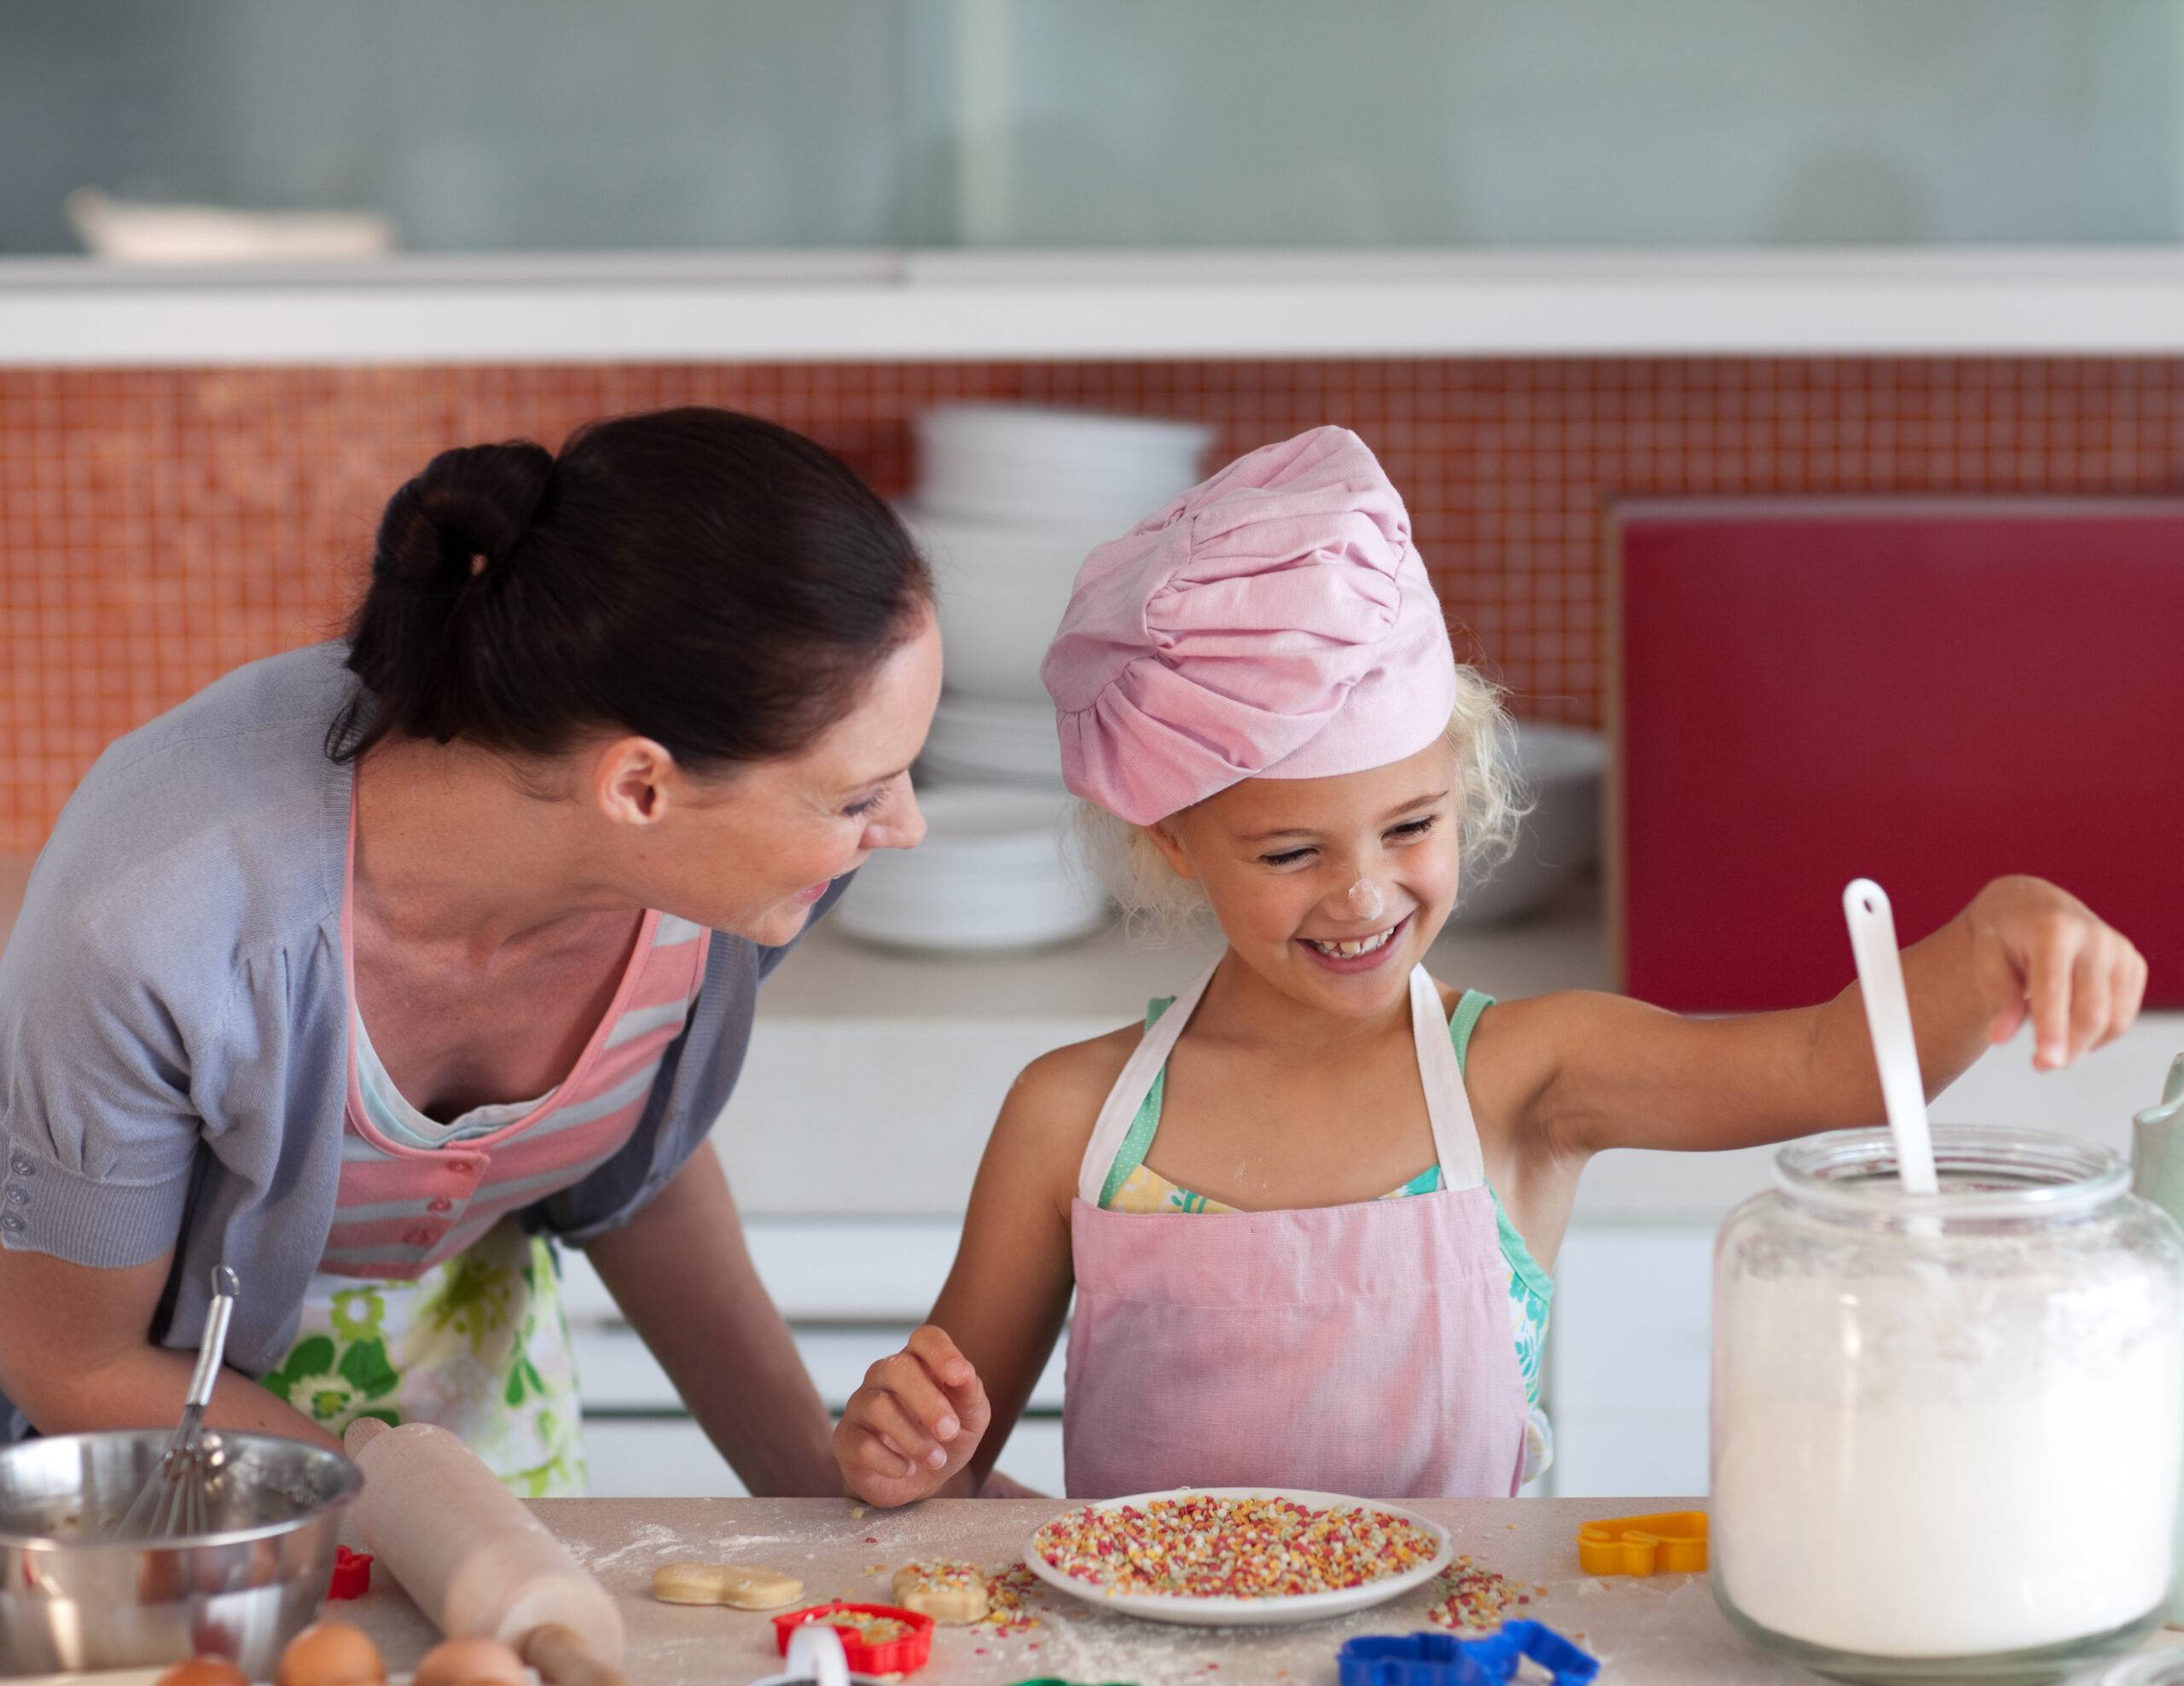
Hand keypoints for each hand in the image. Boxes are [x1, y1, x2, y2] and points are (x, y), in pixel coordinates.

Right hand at [833, 1324, 990, 1507]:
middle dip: (928, 1402)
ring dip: (914, 1438)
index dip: (942, 1352)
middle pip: (896, 1367)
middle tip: (950, 1432)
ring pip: (878, 1407)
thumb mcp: (971, 1419)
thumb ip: (970, 1394)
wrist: (920, 1482)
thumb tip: (966, 1374)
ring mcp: (860, 1404)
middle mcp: (883, 1376)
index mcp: (918, 1363)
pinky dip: (891, 1461)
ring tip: (936, 1460)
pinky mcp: (845, 1438)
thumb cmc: (945, 1439)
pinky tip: (907, 1469)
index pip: (924, 1339)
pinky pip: (862, 1444)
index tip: (960, 1377)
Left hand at [1964, 876, 2146, 1069]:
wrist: (2032, 906)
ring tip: (2053, 1047)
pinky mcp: (2134, 964)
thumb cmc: (2007, 933)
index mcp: (2052, 929)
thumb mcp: (1987, 959)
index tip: (2047, 1061)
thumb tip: (2000, 1037)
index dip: (2052, 1029)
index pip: (2055, 988)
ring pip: (2114, 1018)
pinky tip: (2073, 1029)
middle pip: (2091, 1010)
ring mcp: (2119, 949)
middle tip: (2041, 1064)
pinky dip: (2101, 1034)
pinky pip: (2124, 1015)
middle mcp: (2093, 936)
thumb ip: (1997, 998)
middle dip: (2068, 1047)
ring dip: (2085, 1045)